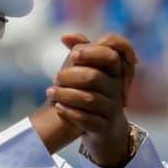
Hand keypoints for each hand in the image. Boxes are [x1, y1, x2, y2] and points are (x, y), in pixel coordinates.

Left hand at [48, 33, 137, 167]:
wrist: (103, 130)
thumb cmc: (93, 94)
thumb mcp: (89, 71)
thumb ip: (81, 51)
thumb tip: (65, 36)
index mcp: (115, 72)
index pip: (112, 53)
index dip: (92, 51)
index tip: (74, 54)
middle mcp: (117, 89)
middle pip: (94, 76)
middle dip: (70, 75)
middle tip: (54, 77)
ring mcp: (112, 110)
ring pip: (89, 99)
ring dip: (65, 94)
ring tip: (50, 92)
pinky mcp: (104, 128)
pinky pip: (87, 119)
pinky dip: (69, 112)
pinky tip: (57, 107)